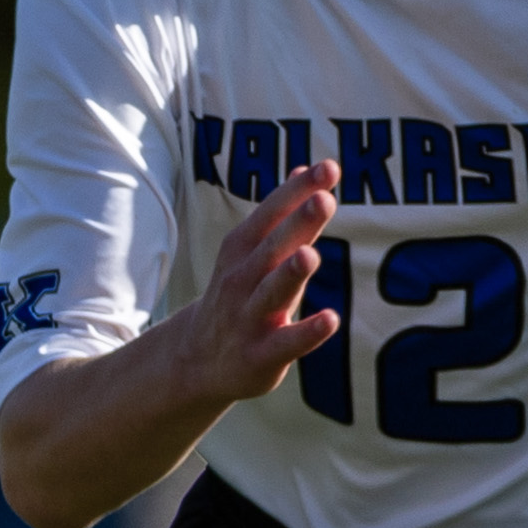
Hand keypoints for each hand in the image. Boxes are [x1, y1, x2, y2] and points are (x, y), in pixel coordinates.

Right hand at [172, 161, 345, 402]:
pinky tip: (330, 319)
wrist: (196, 361)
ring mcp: (249, 317)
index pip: (271, 214)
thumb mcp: (251, 253)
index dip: (297, 191)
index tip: (327, 168)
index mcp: (242, 250)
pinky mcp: (261, 355)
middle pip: (272, 248)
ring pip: (272, 293)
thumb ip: (283, 214)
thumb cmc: (238, 296)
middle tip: (322, 199)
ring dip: (291, 274)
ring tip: (310, 255)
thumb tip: (306, 167)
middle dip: (296, 223)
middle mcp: (242, 280)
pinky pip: (286, 342)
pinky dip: (307, 332)